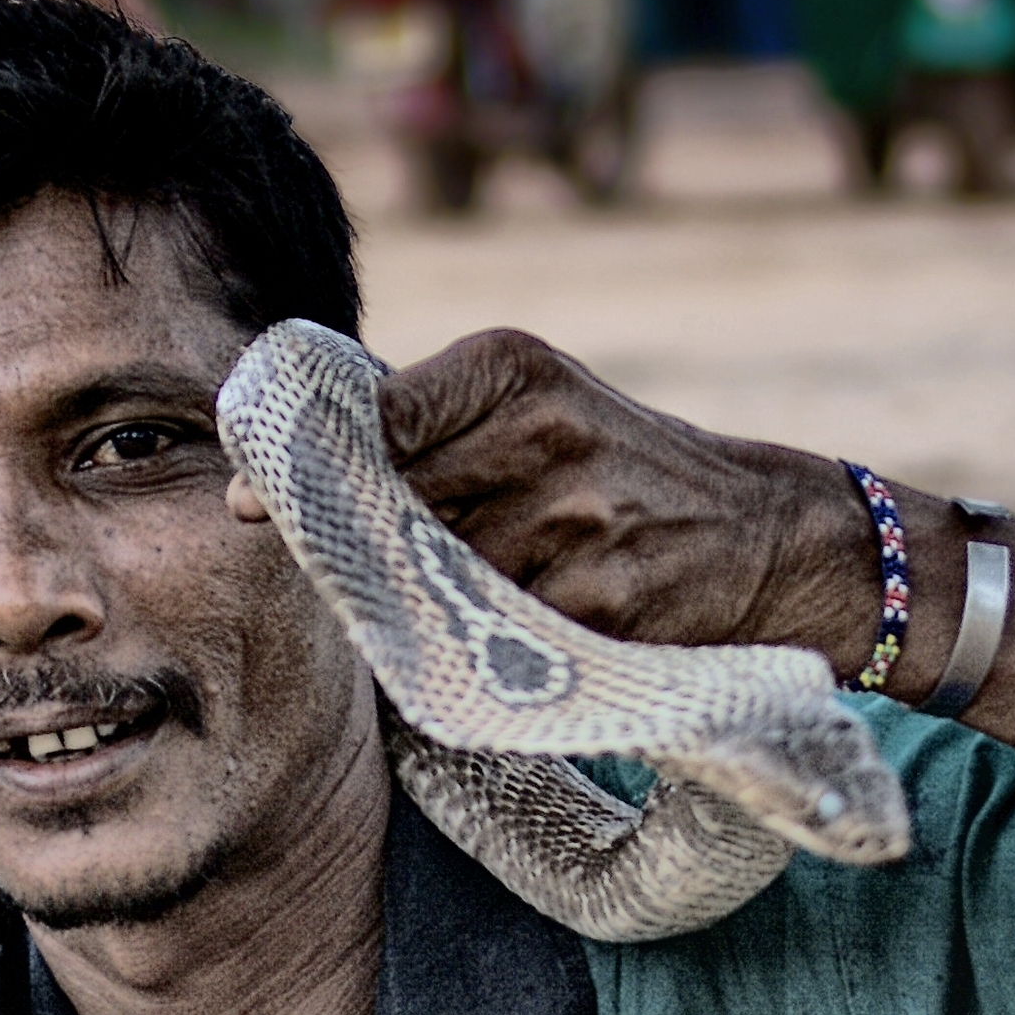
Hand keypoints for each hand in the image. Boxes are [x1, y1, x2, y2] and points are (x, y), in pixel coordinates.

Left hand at [231, 324, 878, 672]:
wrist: (768, 535)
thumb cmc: (622, 472)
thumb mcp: (537, 408)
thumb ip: (427, 426)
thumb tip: (279, 478)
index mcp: (513, 368)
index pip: (373, 420)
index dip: (303, 471)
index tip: (245, 505)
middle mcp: (540, 431)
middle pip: (392, 510)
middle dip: (368, 549)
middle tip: (365, 569)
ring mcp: (571, 519)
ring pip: (439, 585)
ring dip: (437, 607)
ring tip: (490, 595)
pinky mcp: (597, 600)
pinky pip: (497, 639)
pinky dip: (493, 647)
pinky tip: (525, 632)